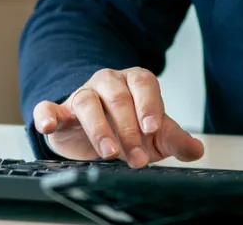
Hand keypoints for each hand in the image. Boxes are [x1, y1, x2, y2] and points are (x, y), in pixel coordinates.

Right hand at [32, 67, 205, 167]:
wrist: (97, 136)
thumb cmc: (128, 130)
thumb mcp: (155, 137)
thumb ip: (174, 140)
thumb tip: (196, 149)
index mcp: (134, 82)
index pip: (143, 84)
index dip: (148, 105)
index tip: (152, 129)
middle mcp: (107, 83)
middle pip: (117, 97)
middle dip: (128, 129)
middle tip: (137, 158)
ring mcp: (82, 95)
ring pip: (87, 101)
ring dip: (98, 128)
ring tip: (109, 152)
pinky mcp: (59, 111)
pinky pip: (48, 107)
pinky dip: (46, 114)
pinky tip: (48, 125)